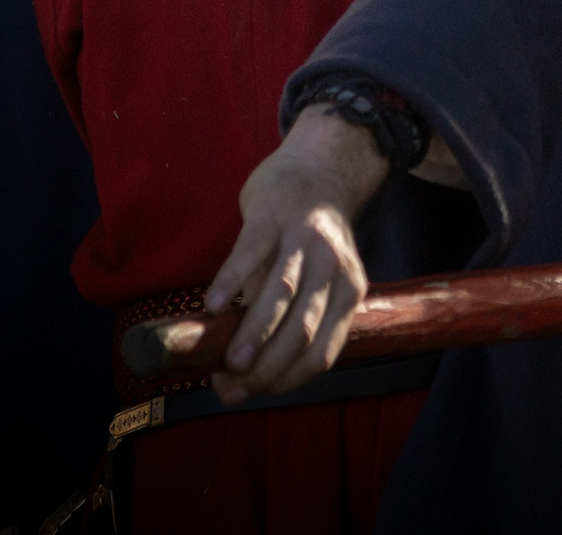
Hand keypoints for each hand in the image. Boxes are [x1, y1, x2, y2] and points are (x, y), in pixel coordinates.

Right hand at [203, 106, 390, 402]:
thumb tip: (245, 376)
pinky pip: (252, 253)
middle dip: (265, 366)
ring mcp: (304, 239)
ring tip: (228, 362)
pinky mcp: (274, 215)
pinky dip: (232, 282)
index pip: (322, 352)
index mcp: (350, 291)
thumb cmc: (311, 240)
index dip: (284, 379)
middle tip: (229, 387)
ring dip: (254, 333)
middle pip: (302, 329)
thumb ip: (296, 320)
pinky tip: (212, 306)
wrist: (319, 169)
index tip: (250, 393)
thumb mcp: (323, 280)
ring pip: (282, 295)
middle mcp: (333, 267)